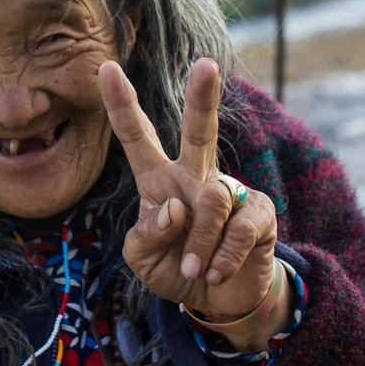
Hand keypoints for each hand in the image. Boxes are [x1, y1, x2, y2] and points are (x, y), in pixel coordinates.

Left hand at [99, 59, 284, 336]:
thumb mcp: (141, 258)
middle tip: (207, 64)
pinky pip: (238, 228)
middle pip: (198, 130)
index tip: (105, 68)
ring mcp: (229, 190)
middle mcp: (193, 176)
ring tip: (194, 269)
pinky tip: (216, 272)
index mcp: (157, 180)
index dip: (120, 104)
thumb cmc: (173, 269)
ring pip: (210, 202)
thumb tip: (174, 207)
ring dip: (197, 246)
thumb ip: (145, 234)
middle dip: (203, 97)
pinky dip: (222, 259)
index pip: (137, 136)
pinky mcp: (259, 211)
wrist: (218, 300)